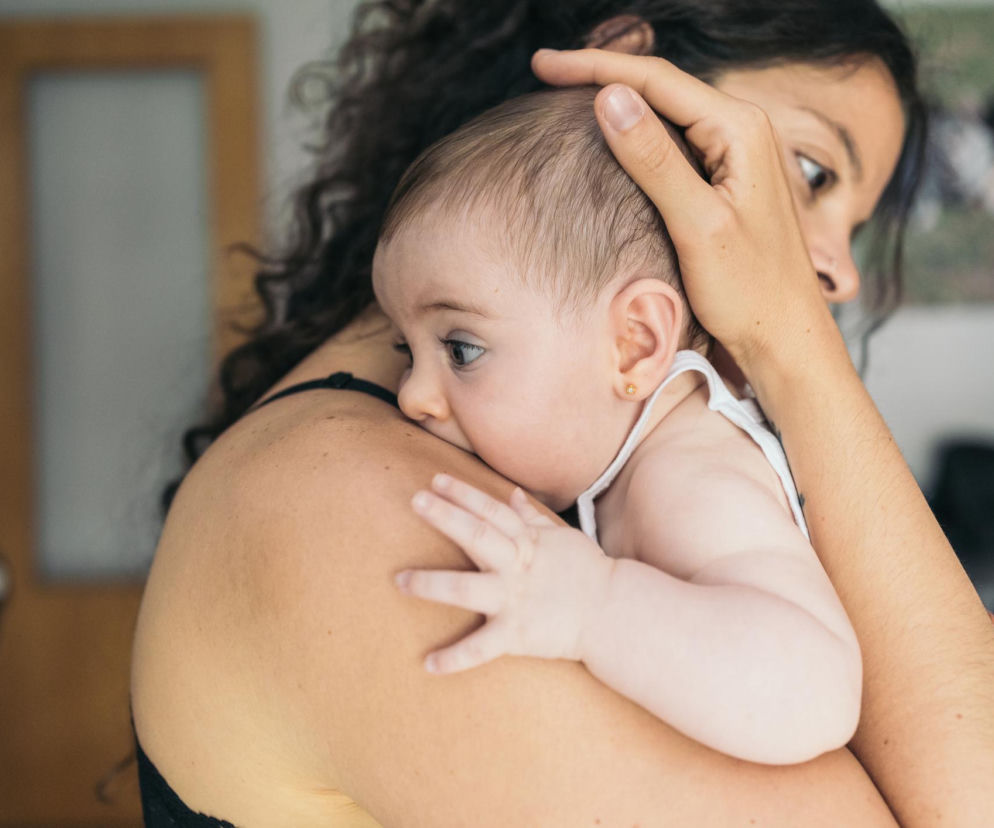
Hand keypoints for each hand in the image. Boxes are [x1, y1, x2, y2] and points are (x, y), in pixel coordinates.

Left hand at [396, 474, 614, 673]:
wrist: (613, 613)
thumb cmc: (587, 572)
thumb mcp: (562, 537)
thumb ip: (532, 517)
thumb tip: (513, 494)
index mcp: (527, 541)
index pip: (491, 510)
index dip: (464, 494)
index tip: (435, 481)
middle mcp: (517, 566)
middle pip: (476, 536)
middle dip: (446, 517)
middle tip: (415, 501)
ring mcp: (514, 600)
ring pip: (465, 588)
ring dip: (431, 584)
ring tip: (400, 580)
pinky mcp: (515, 634)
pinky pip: (480, 648)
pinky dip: (455, 658)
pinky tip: (428, 664)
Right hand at [531, 48, 837, 368]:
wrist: (784, 336)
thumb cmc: (751, 290)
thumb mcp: (698, 224)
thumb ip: (654, 159)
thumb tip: (609, 98)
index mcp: (740, 129)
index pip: (657, 80)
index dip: (595, 68)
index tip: (543, 65)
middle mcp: (742, 130)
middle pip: (660, 86)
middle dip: (601, 74)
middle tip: (545, 71)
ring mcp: (735, 154)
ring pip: (666, 110)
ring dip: (618, 99)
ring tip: (567, 93)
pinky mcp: (726, 179)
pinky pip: (674, 140)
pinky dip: (636, 132)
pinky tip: (611, 135)